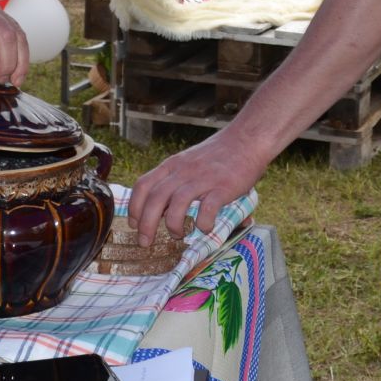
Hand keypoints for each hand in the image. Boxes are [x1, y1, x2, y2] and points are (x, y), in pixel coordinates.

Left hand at [128, 127, 266, 243]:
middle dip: (146, 225)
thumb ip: (175, 180)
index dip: (134, 207)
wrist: (247, 138)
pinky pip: (207, 209)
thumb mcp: (188, 161)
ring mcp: (202, 179)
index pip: (143, 185)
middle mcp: (183, 171)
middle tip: (146, 242)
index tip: (134, 225)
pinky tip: (205, 228)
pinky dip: (203, 223)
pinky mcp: (223, 187)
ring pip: (176, 205)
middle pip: (154, 199)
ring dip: (173, 226)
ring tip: (178, 235)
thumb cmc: (218, 154)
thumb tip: (164, 208)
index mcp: (172, 165)